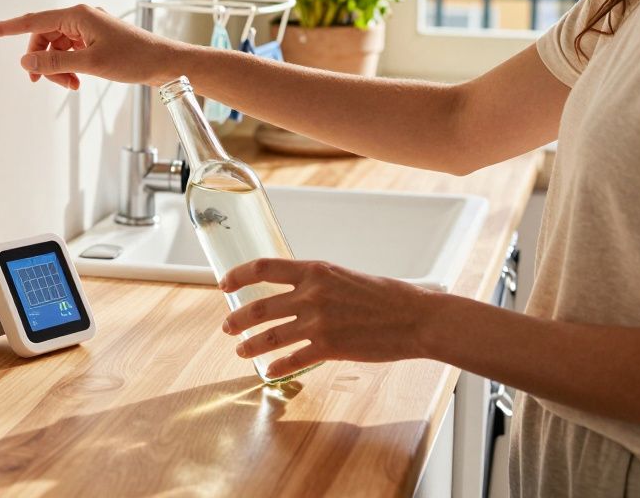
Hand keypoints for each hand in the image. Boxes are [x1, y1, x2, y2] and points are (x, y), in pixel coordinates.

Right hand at [0, 4, 185, 89]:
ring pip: (56, 47)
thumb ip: (55, 62)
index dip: (6, 28)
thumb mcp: (90, 63)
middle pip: (43, 37)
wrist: (164, 63)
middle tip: (45, 81)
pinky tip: (78, 80)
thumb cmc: (135, 58)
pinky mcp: (95, 39)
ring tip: (71, 84)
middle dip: (41, 60)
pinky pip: (70, 52)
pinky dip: (68, 67)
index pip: (32, 21)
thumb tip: (26, 60)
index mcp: (77, 15)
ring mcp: (88, 28)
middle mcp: (80, 17)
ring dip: (57, 68)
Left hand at [220, 258, 437, 378]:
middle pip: (259, 307)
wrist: (415, 318)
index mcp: (316, 271)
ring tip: (241, 350)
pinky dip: (276, 367)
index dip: (238, 276)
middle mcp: (312, 294)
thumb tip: (296, 293)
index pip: (264, 268)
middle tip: (227, 326)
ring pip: (270, 336)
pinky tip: (269, 371)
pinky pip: (292, 360)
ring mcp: (319, 322)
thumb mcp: (345, 278)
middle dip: (237, 319)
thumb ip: (318, 284)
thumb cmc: (387, 296)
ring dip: (250, 345)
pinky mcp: (329, 348)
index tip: (224, 284)